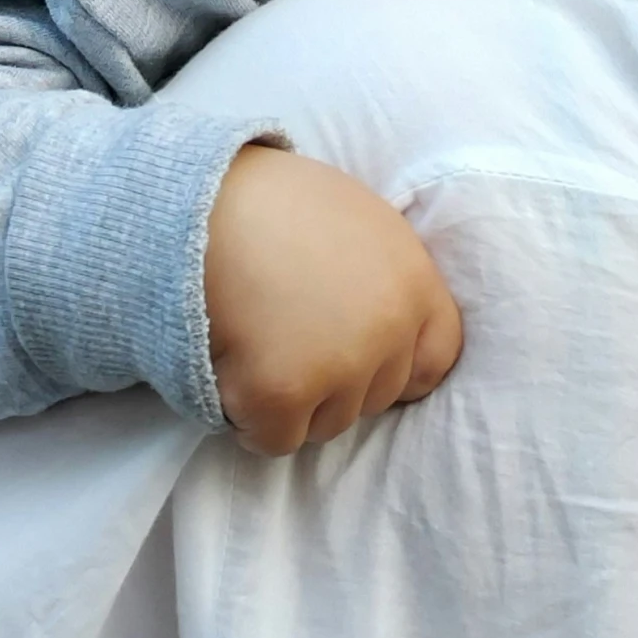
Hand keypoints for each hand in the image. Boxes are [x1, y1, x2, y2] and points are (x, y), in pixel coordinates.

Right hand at [203, 145, 462, 453]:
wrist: (201, 198)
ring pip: (327, 424)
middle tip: (285, 334)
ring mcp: (341, 366)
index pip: (436, 361)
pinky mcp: (284, 393)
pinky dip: (250, 417)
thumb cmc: (273, 202)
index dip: (394, 366)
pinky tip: (231, 368)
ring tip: (255, 341)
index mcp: (414, 284)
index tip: (356, 358)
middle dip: (334, 381)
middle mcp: (389, 330)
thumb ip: (383, 281)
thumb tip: (382, 330)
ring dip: (292, 401)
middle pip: (376, 397)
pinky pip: (276, 439)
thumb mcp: (360, 225)